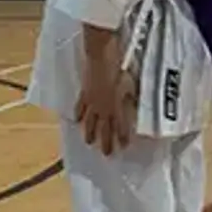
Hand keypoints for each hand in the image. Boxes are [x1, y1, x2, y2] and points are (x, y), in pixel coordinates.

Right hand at [75, 27, 135, 155]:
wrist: (101, 57)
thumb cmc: (120, 69)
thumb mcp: (132, 86)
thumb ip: (131, 100)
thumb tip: (134, 110)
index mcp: (116, 105)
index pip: (120, 125)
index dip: (122, 136)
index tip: (124, 147)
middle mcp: (103, 107)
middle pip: (104, 128)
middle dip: (106, 141)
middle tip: (107, 154)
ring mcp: (92, 101)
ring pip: (90, 121)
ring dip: (90, 132)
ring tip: (89, 142)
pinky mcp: (84, 93)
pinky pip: (80, 107)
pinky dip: (79, 114)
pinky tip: (76, 121)